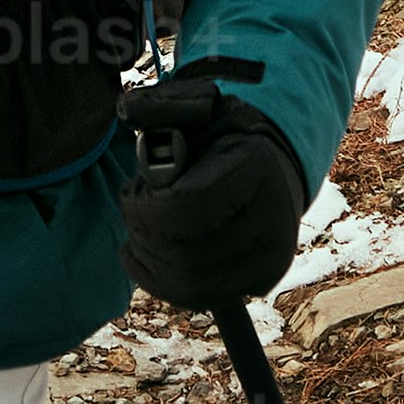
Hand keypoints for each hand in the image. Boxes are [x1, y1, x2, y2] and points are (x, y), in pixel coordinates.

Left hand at [119, 66, 306, 310]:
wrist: (268, 162)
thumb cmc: (220, 133)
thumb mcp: (193, 106)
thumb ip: (159, 107)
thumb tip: (129, 109)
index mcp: (256, 169)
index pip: (186, 210)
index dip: (145, 207)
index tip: (134, 188)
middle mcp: (274, 221)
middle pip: (186, 255)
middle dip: (143, 233)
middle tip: (134, 206)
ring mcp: (271, 257)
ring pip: (191, 284)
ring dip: (150, 258)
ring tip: (141, 227)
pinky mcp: (260, 280)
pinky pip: (200, 297)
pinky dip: (161, 281)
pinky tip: (142, 254)